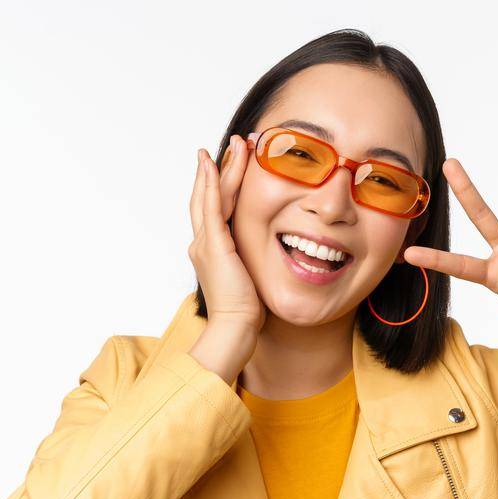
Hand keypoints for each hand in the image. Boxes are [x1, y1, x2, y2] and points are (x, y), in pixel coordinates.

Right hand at [189, 136, 263, 331]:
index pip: (216, 208)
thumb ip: (251, 259)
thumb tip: (265, 253)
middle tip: (234, 144)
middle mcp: (203, 242)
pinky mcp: (214, 246)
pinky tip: (213, 166)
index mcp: (212, 249)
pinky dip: (211, 185)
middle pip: (208, 195)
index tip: (231, 163)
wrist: (236, 327)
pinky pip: (211, 208)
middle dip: (219, 168)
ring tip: (231, 145)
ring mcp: (206, 243)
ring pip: (210, 196)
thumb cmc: (246, 310)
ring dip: (219, 168)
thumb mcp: (250, 276)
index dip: (221, 184)